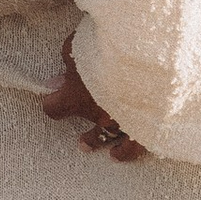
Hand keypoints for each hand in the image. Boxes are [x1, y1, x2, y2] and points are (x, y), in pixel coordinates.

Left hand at [43, 32, 144, 160]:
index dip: (52, 101)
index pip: (53, 108)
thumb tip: (58, 81)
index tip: (55, 93)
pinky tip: (119, 153)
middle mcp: (96, 115)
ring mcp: (120, 122)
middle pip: (80, 122)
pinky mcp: (143, 126)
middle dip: (78, 117)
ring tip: (87, 144)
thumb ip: (67, 64)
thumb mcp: (79, 46)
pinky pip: (132, 147)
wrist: (148, 56)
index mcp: (75, 98)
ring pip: (104, 137)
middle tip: (78, 125)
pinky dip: (124, 150)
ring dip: (95, 139)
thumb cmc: (108, 47)